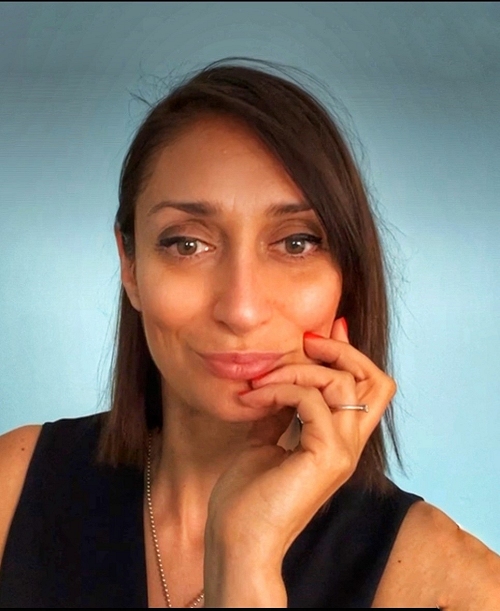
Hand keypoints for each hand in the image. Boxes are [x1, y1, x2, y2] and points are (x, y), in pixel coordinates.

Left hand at [204, 318, 395, 604]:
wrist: (238, 540)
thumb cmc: (248, 496)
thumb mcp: (265, 440)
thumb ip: (281, 411)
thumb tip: (280, 380)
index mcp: (339, 440)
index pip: (368, 388)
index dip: (351, 353)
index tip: (319, 331)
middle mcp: (349, 444)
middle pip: (377, 380)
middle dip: (341, 350)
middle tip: (304, 341)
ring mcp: (342, 451)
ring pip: (343, 383)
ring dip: (298, 368)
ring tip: (261, 381)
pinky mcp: (326, 456)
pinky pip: (311, 400)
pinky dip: (280, 389)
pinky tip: (253, 399)